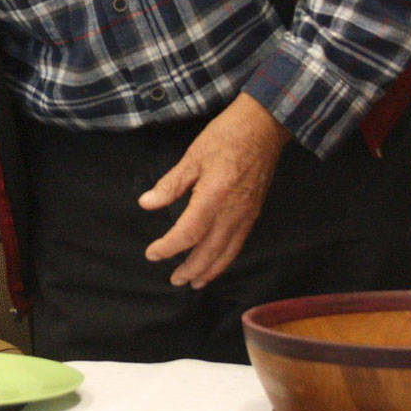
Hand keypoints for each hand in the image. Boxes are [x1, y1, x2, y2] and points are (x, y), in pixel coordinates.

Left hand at [137, 93, 291, 288]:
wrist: (264, 127)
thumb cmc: (226, 136)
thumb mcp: (192, 156)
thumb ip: (170, 184)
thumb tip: (146, 203)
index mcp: (214, 197)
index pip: (188, 233)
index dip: (169, 247)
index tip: (152, 254)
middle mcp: (233, 212)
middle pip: (210, 251)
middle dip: (191, 269)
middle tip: (174, 281)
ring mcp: (246, 215)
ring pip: (227, 252)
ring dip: (210, 270)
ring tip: (194, 282)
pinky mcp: (254, 212)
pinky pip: (239, 243)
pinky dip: (226, 258)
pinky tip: (217, 262)